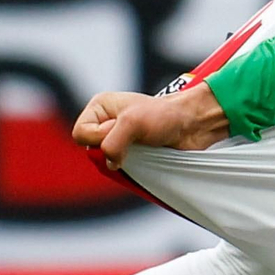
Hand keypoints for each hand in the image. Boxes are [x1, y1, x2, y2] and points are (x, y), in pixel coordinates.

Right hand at [72, 84, 230, 167]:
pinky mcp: (131, 153)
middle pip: (90, 149)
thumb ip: (112, 143)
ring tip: (143, 147)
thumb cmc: (165, 115)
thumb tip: (108, 163)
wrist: (193, 125)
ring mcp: (118, 139)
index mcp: (100, 107)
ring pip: (105, 161)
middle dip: (110, 149)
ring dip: (122, 159)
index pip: (80, 133)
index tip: (122, 129)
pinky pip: (119, 167)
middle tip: (136, 138)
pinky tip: (145, 157)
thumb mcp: (132, 123)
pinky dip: (130, 167)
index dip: (98, 136)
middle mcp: (106, 122)